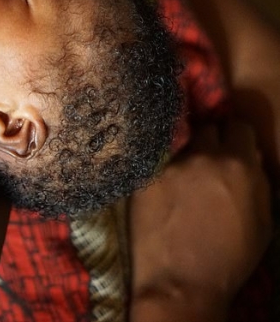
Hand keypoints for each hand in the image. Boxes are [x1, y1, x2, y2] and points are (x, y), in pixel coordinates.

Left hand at [129, 119, 271, 321]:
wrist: (180, 280)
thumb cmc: (230, 258)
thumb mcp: (262, 221)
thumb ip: (256, 182)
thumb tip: (249, 159)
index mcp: (238, 165)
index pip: (237, 127)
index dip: (235, 137)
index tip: (232, 147)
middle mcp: (202, 156)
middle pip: (207, 131)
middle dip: (210, 144)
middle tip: (207, 165)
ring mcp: (169, 165)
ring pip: (180, 148)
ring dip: (185, 160)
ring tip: (182, 184)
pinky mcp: (144, 177)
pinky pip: (156, 165)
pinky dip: (162, 175)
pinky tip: (163, 195)